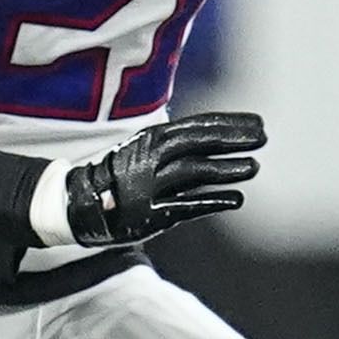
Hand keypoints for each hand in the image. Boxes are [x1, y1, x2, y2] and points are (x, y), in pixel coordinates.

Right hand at [60, 111, 264, 245]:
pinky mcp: (149, 215)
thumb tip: (222, 133)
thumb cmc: (119, 173)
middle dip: (233, 140)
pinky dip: (213, 202)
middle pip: (198, 145)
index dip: (229, 125)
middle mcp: (149, 159)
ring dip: (227, 170)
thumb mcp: (144, 149)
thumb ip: (177, 143)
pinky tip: (237, 199)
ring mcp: (148, 187)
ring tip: (253, 167)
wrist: (76, 203)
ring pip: (195, 173)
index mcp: (150, 140)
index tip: (258, 123)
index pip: (196, 127)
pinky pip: (186, 206)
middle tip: (262, 138)